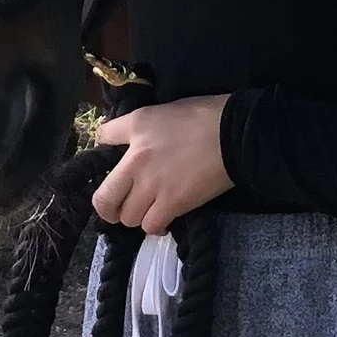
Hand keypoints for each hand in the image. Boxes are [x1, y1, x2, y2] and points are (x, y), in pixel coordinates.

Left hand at [92, 97, 231, 233]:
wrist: (235, 134)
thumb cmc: (204, 116)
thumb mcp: (163, 109)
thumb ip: (138, 124)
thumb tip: (123, 139)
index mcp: (135, 128)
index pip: (102, 137)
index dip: (102, 152)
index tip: (111, 164)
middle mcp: (136, 160)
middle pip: (104, 199)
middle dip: (108, 207)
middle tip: (118, 205)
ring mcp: (153, 185)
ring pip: (128, 217)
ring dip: (134, 216)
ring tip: (146, 209)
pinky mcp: (173, 203)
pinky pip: (151, 226)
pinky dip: (154, 226)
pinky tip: (161, 219)